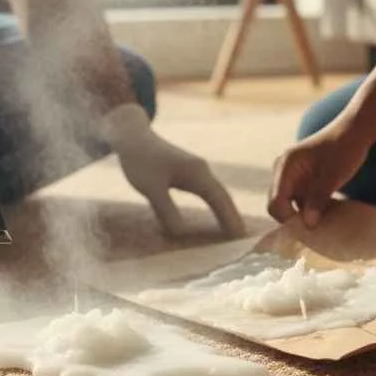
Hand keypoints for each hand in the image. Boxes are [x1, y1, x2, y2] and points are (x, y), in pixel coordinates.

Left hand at [100, 104, 245, 237]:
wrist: (132, 136)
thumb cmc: (139, 160)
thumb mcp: (150, 188)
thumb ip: (166, 210)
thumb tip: (182, 235)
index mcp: (196, 173)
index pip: (219, 200)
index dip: (230, 219)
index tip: (241, 237)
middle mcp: (202, 170)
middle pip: (223, 196)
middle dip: (233, 217)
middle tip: (244, 239)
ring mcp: (197, 169)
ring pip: (217, 193)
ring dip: (226, 211)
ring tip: (234, 231)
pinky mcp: (190, 171)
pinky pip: (209, 191)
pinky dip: (216, 204)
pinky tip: (217, 214)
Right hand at [268, 119, 370, 227]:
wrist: (353, 133)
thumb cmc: (343, 150)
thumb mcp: (333, 176)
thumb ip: (318, 199)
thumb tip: (308, 225)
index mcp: (285, 166)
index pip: (275, 202)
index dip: (288, 219)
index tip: (311, 227)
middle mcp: (282, 171)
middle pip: (278, 205)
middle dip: (294, 219)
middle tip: (318, 227)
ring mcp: (290, 175)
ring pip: (288, 204)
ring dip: (303, 215)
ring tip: (323, 220)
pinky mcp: (300, 180)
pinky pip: (298, 200)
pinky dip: (309, 209)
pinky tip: (326, 211)